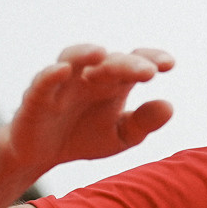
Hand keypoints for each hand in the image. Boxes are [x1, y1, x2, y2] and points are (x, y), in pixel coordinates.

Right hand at [0, 44, 175, 177]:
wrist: (43, 155)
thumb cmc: (84, 136)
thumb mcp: (120, 136)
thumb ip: (143, 123)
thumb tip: (169, 106)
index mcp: (112, 81)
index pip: (133, 62)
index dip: (150, 58)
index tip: (169, 64)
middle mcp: (88, 75)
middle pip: (109, 62)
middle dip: (128, 64)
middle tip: (148, 71)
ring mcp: (62, 83)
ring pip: (72, 58)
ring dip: (86, 54)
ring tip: (101, 52)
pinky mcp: (37, 97)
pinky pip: (43, 81)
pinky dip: (51, 74)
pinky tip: (64, 70)